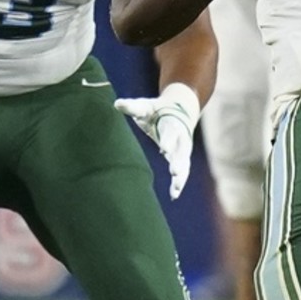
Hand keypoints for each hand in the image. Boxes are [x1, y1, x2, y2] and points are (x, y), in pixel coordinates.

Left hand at [115, 83, 200, 199]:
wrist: (179, 110)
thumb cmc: (157, 109)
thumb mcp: (146, 106)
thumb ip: (133, 107)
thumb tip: (116, 104)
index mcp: (172, 125)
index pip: (171, 133)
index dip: (168, 140)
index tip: (164, 148)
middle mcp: (181, 139)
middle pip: (181, 151)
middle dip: (179, 161)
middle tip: (175, 171)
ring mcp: (183, 150)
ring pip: (184, 165)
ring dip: (180, 177)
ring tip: (176, 188)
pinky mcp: (181, 159)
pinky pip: (182, 173)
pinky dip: (179, 184)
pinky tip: (174, 195)